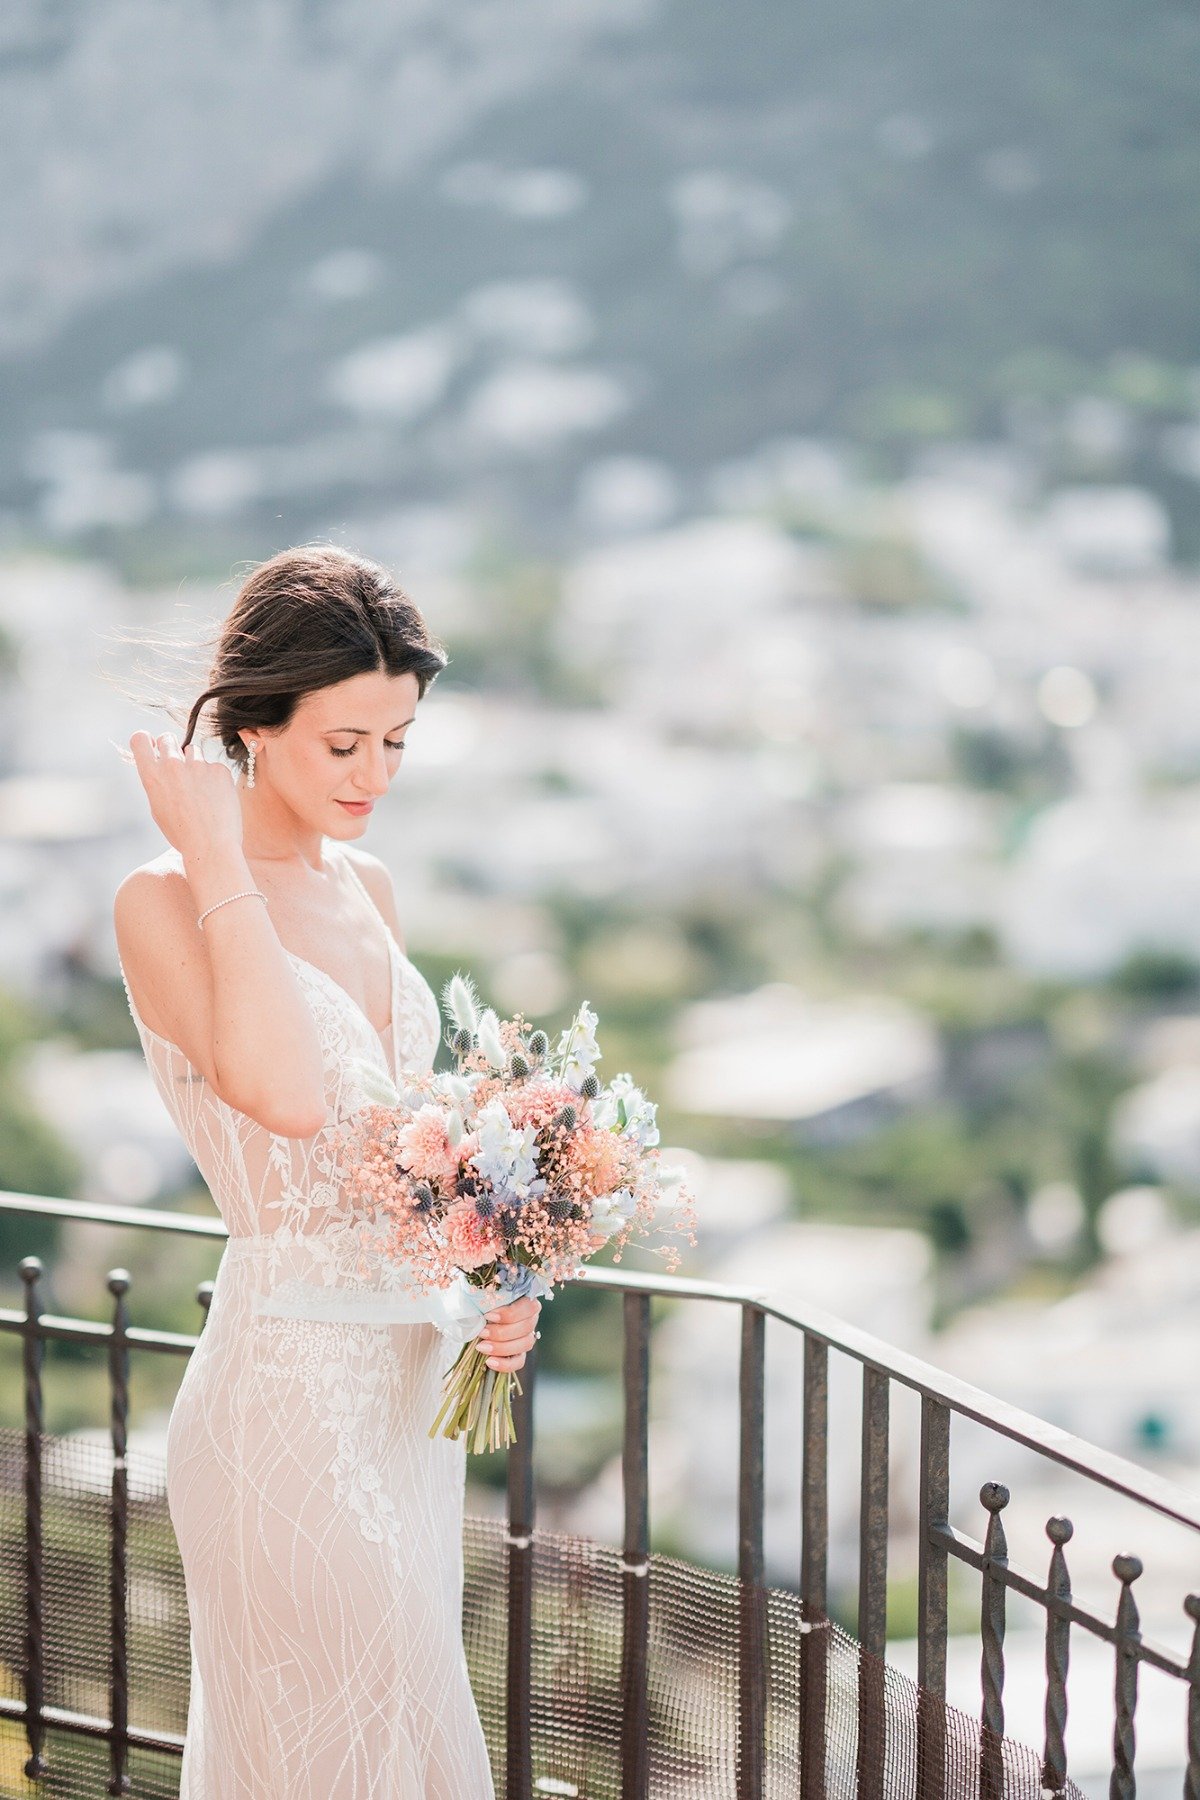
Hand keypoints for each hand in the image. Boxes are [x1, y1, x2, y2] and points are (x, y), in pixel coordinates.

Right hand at [127, 732, 243, 861]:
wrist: (211, 847)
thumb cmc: (182, 833)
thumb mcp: (158, 808)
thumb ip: (158, 782)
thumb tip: (160, 764)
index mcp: (152, 776)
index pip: (140, 739)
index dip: (147, 741)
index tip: (153, 747)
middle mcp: (172, 765)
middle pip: (167, 738)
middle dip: (171, 747)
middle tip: (178, 766)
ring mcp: (198, 765)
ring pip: (193, 751)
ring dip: (195, 765)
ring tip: (200, 792)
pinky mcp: (219, 770)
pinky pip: (214, 766)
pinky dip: (214, 779)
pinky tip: (216, 799)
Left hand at [476, 1295, 541, 1371]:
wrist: (471, 1317)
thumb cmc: (476, 1300)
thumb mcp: (477, 1292)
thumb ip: (480, 1291)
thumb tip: (474, 1290)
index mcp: (524, 1299)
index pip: (528, 1307)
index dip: (510, 1314)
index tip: (488, 1316)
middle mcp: (530, 1317)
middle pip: (526, 1327)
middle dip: (502, 1332)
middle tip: (481, 1333)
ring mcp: (526, 1336)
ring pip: (525, 1344)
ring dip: (503, 1347)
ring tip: (482, 1347)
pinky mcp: (519, 1353)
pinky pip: (519, 1362)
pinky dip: (505, 1364)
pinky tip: (489, 1362)